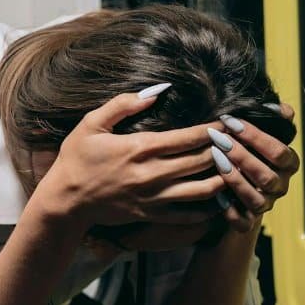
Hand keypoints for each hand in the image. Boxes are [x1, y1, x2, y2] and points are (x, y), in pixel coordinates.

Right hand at [36, 88, 223, 229]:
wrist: (66, 200)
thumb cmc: (77, 159)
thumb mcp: (92, 123)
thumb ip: (123, 104)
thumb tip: (156, 90)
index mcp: (141, 148)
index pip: (190, 137)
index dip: (214, 130)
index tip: (228, 123)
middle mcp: (153, 174)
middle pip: (202, 161)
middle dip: (225, 151)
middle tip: (239, 142)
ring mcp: (154, 197)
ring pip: (202, 190)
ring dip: (222, 178)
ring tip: (233, 168)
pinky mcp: (152, 214)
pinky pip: (189, 215)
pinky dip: (208, 208)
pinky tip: (219, 198)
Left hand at [212, 103, 300, 231]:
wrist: (233, 188)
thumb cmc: (245, 151)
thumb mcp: (256, 133)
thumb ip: (271, 119)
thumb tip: (280, 108)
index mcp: (288, 164)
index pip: (279, 152)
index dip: (256, 137)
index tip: (230, 121)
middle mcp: (279, 186)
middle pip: (267, 176)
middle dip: (242, 156)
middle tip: (219, 140)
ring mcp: (264, 206)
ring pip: (256, 200)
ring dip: (235, 179)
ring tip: (216, 160)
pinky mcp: (248, 222)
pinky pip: (243, 222)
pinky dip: (230, 211)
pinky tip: (216, 195)